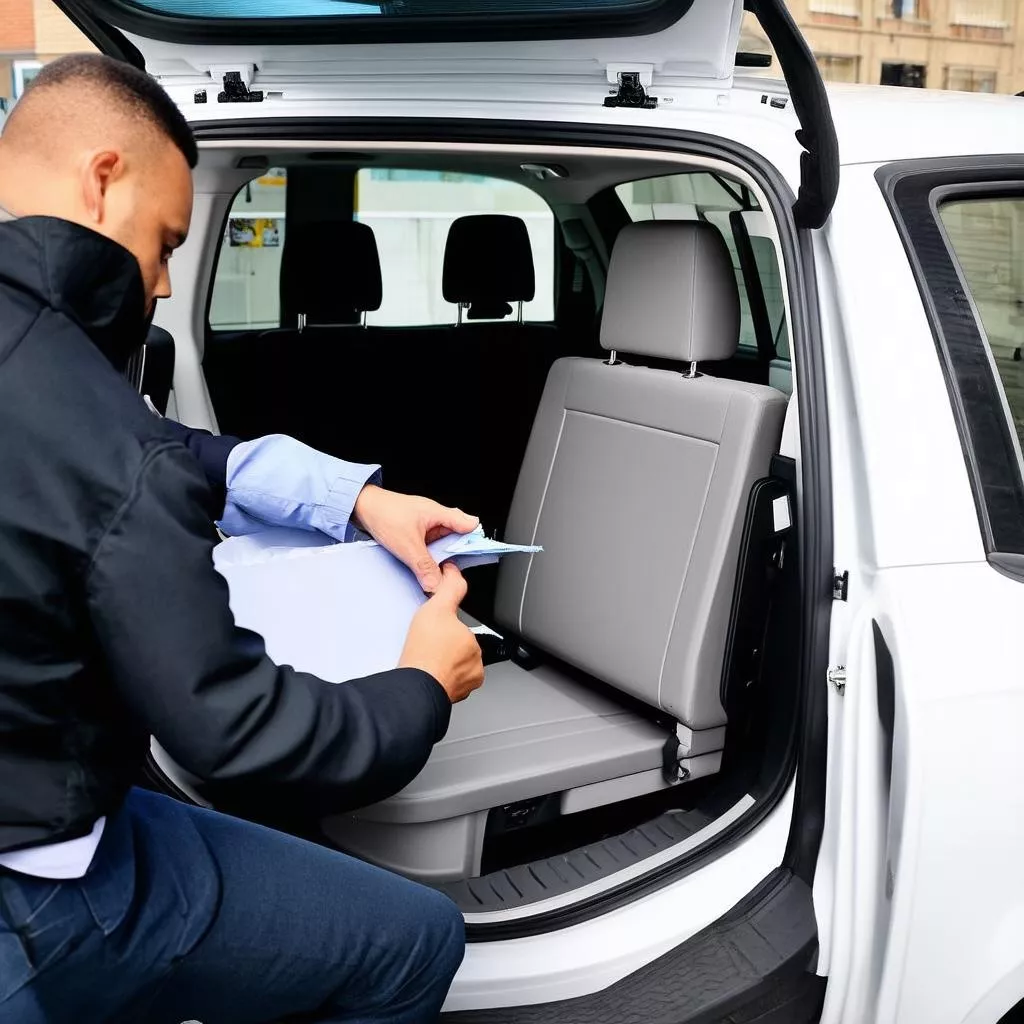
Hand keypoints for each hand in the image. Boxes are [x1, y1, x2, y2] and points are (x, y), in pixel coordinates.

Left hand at [353, 485, 478, 592]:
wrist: (361, 506)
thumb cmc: (384, 514)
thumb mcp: (407, 545)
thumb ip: (424, 566)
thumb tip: (436, 584)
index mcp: (439, 513)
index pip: (469, 526)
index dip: (475, 542)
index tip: (477, 559)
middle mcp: (435, 516)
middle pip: (457, 537)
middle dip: (456, 554)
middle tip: (452, 570)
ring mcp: (426, 522)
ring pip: (442, 542)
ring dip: (440, 556)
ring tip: (437, 570)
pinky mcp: (416, 529)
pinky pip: (430, 544)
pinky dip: (429, 554)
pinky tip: (424, 565)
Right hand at [399, 563, 484, 702]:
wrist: (415, 687)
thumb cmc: (426, 652)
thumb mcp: (438, 608)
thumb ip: (450, 588)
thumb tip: (454, 573)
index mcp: (474, 643)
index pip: (463, 632)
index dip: (447, 629)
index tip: (434, 634)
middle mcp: (474, 666)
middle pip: (459, 651)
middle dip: (445, 648)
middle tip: (427, 646)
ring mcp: (464, 685)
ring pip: (454, 669)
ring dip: (442, 665)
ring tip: (425, 660)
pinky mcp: (452, 699)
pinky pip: (446, 686)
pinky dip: (437, 680)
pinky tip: (426, 673)